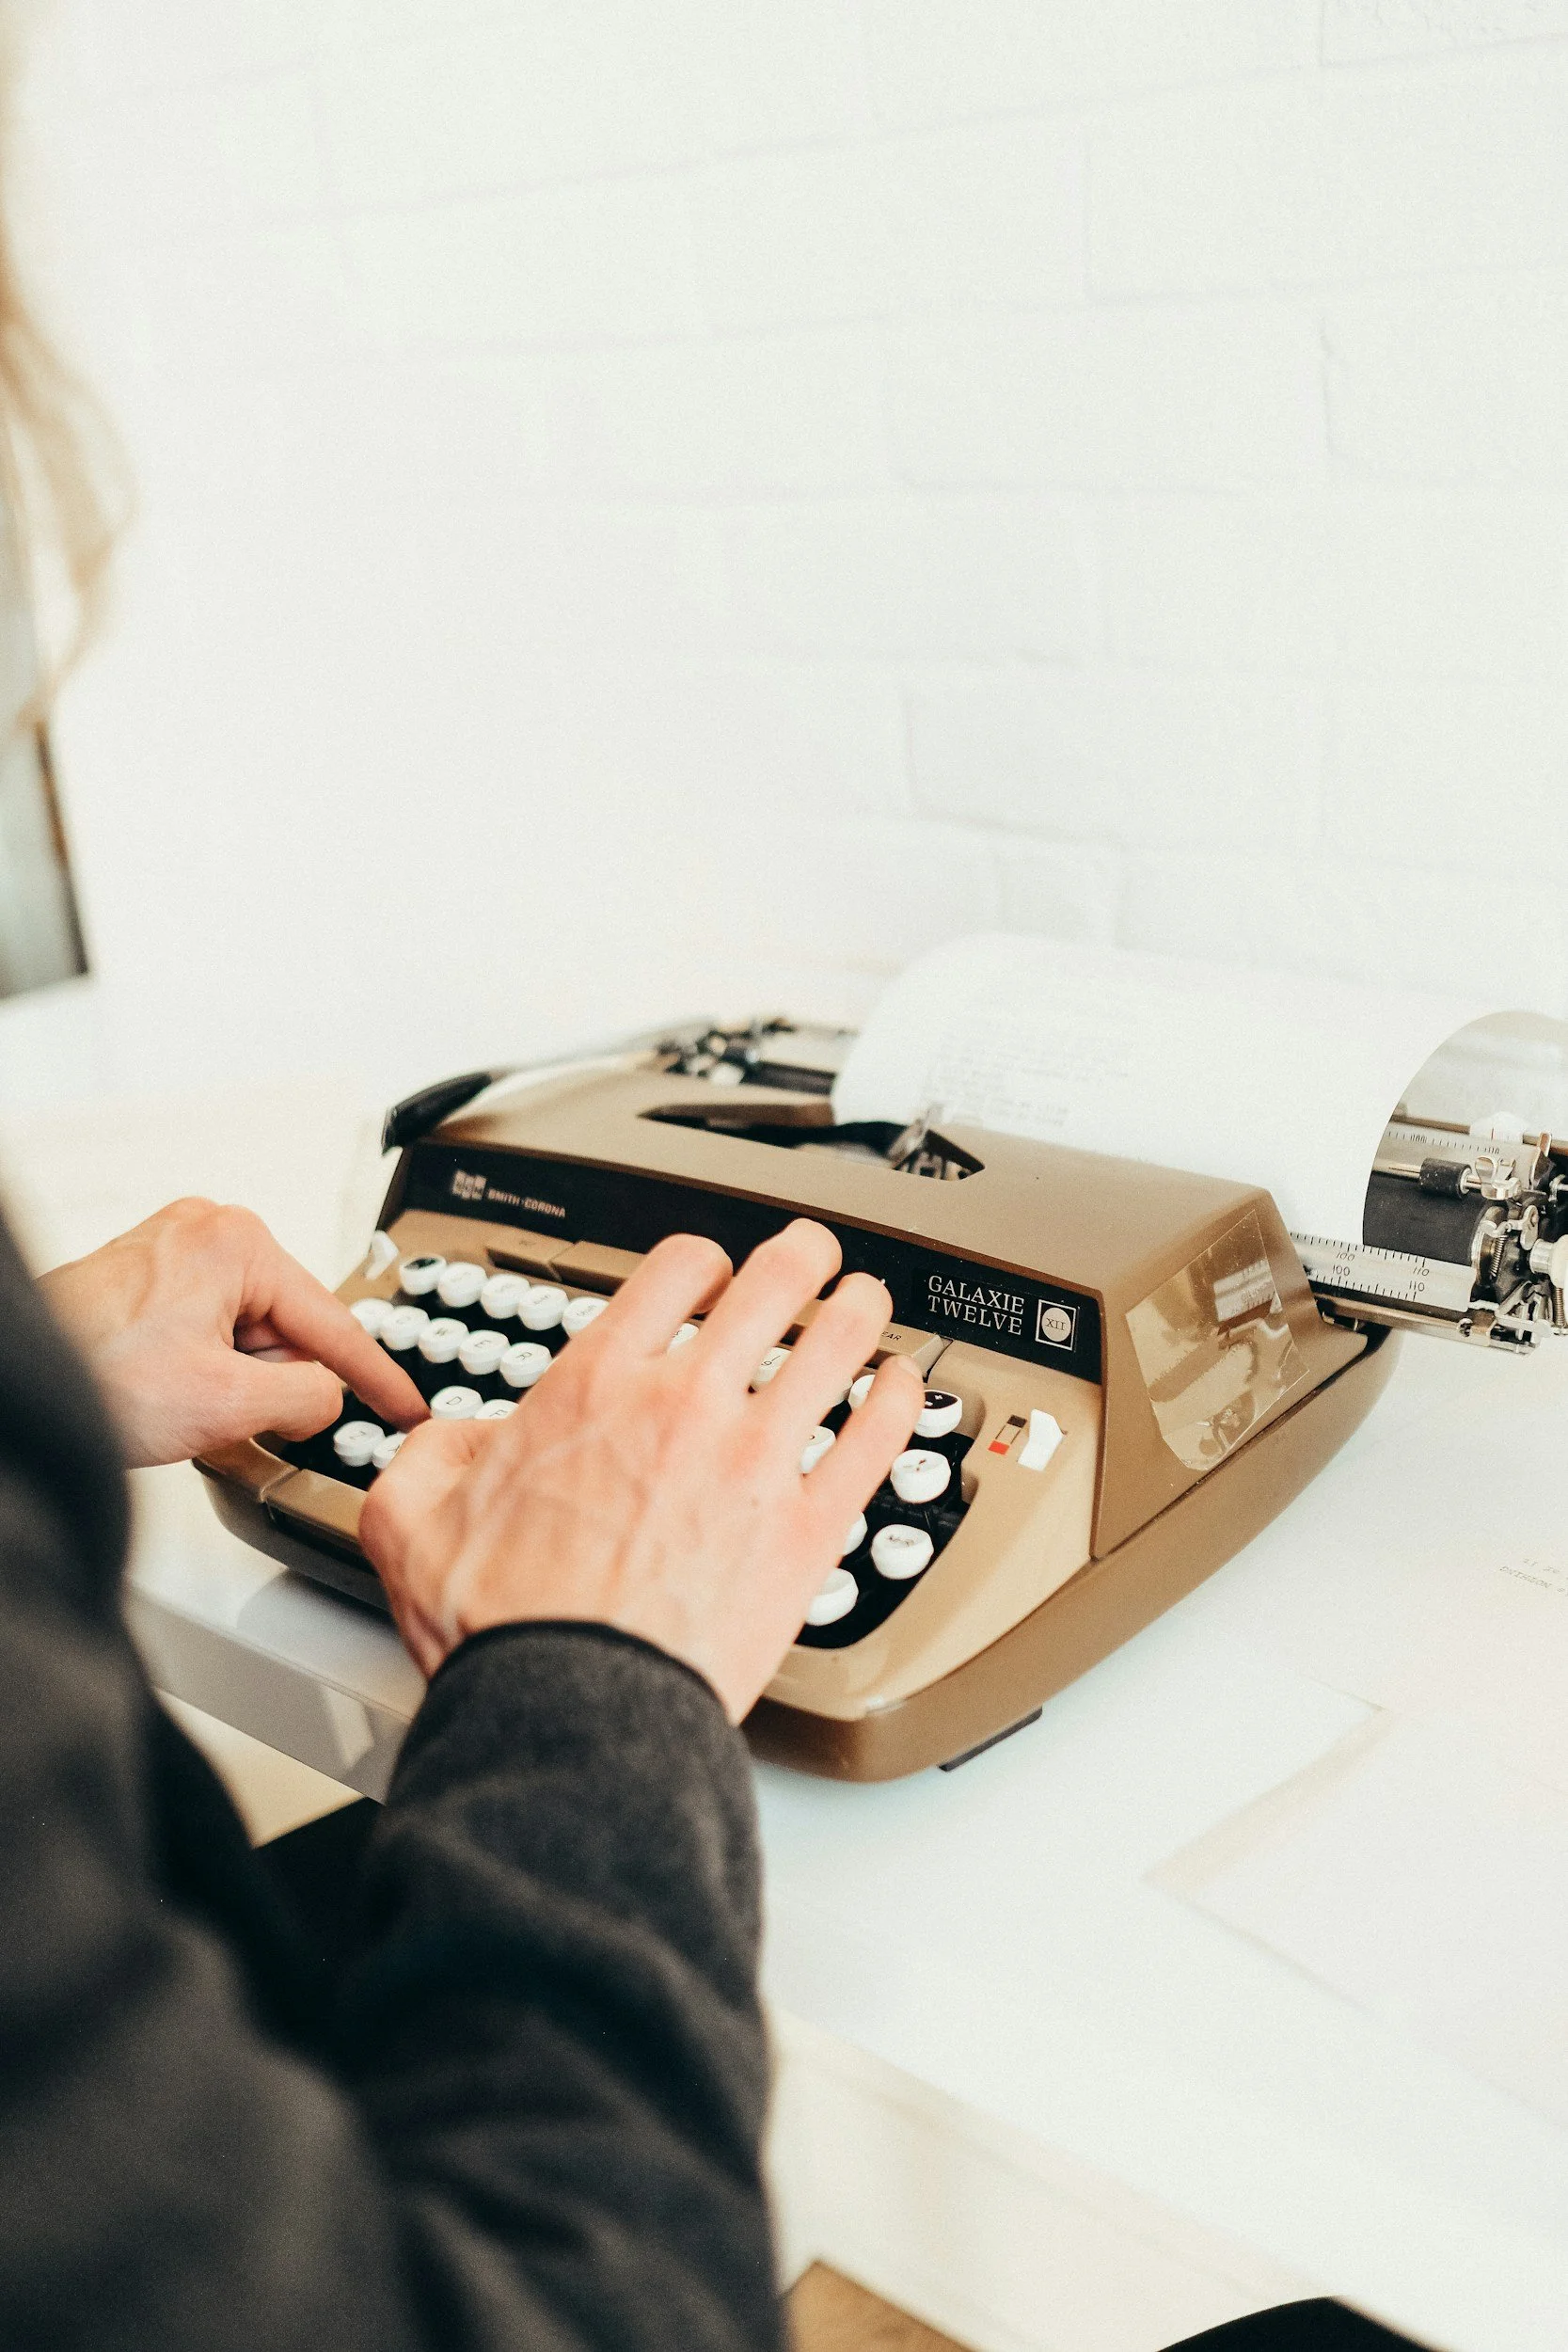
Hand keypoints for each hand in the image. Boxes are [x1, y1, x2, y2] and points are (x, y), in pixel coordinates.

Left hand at [39, 1197, 427, 1468]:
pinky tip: (171, 1397)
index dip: (378, 1378)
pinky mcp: (148, 1280)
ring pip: (248, 1337)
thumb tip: (326, 1399)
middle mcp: (209, 1232)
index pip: (334, 1322)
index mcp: (238, 1243)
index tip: (408, 1407)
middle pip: (287, 1329)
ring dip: (233, 1382)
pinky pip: (210, 1333)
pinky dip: (205, 1373)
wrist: (17, 1384)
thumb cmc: (90, 1375)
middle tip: (231, 1414)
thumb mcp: (228, 1402)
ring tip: (181, 1403)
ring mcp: (175, 1252)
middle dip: (272, 1381)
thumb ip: (307, 1397)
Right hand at [360, 1220, 924, 1718]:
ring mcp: (756, 1461)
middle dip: (804, 1257)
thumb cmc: (504, 1628)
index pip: (677, 1269)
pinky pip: (879, 1439)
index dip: (703, 1262)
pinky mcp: (808, 1528)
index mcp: (596, 1385)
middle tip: (815, 1257)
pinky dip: (901, 1401)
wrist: (570, 1709)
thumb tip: (451, 1440)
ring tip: (869, 1305)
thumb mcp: (411, 1520)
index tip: (712, 1277)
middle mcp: (685, 1404)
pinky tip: (905, 1390)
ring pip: (840, 1345)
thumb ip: (428, 1457)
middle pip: (776, 1283)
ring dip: (862, 1311)